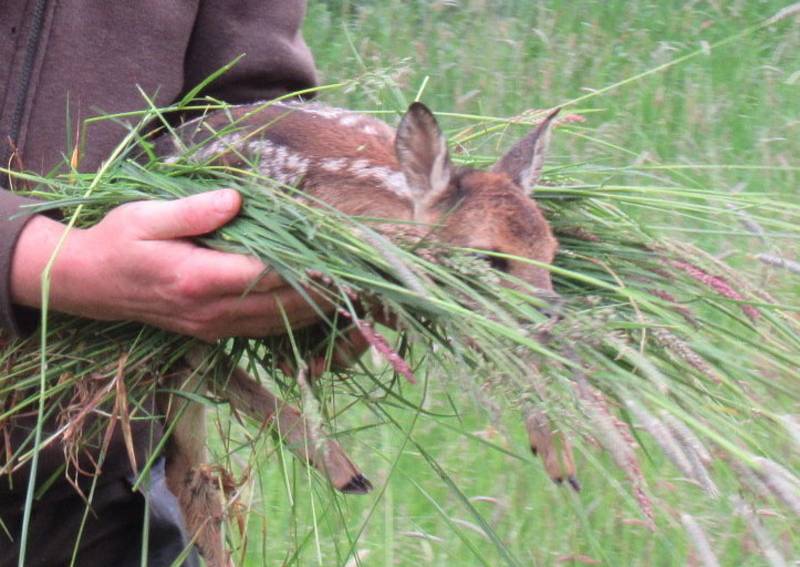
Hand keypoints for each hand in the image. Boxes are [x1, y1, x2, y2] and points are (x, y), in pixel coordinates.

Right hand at [11, 190, 327, 340]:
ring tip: (351, 291)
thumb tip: (236, 199)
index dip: (309, 269)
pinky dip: (293, 319)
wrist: (87, 285)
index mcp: (197, 279)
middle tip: (363, 277)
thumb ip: (194, 211)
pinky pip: (263, 331)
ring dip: (315, 310)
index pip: (268, 276)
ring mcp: (212, 328)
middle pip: (282, 307)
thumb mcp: (146, 216)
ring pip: (278, 325)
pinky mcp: (212, 333)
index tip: (343, 256)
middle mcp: (210, 311)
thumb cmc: (117, 241)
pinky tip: (316, 305)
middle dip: (324, 294)